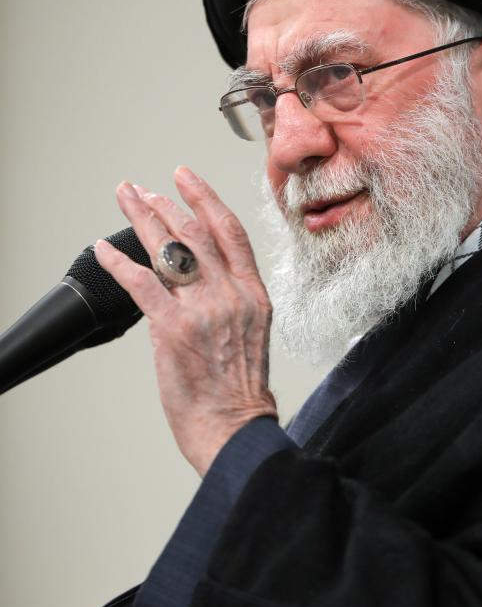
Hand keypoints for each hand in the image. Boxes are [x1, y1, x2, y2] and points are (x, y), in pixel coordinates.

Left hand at [94, 166, 277, 476]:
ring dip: (142, 219)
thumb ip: (225, 302)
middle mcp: (230, 295)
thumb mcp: (248, 334)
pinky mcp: (173, 329)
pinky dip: (118, 263)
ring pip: (169, 249)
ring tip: (126, 200)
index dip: (205, 198)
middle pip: (194, 233)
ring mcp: (203, 310)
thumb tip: (188, 283)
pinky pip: (141, 284)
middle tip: (143, 190)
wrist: (235, 427)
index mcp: (253, 294)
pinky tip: (103, 250)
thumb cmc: (239, 391)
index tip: (186, 179)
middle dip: (164, 204)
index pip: (230, 232)